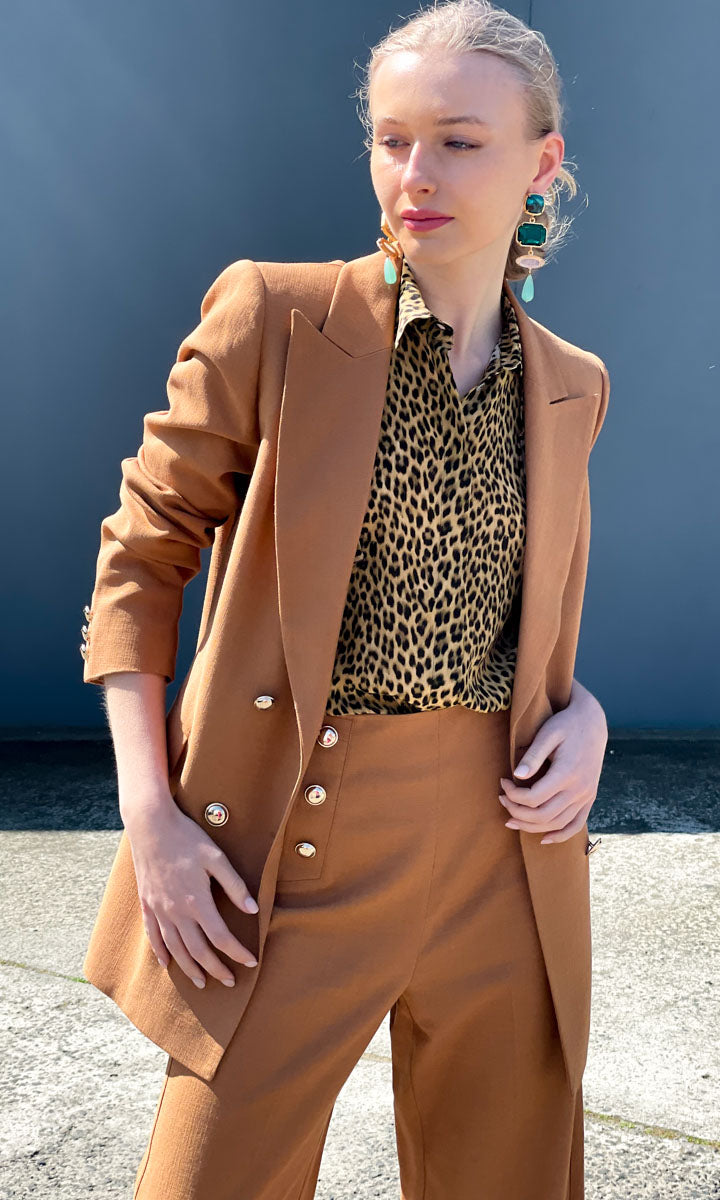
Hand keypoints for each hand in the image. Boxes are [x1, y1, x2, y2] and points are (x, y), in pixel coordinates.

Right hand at [125, 800, 260, 988]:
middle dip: (216, 969)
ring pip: (175, 949)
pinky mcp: (147, 904)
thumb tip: (253, 910)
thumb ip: (235, 886)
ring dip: (189, 969)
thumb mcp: (217, 857)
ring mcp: (159, 909)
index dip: (237, 953)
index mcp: (197, 901)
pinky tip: (166, 964)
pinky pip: (153, 936)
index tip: (251, 961)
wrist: (151, 824)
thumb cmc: (187, 838)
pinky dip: (160, 953)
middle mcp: (176, 911)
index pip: (221, 938)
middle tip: (230, 981)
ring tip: (202, 982)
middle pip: (198, 951)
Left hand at [498, 680, 607, 843]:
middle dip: (517, 812)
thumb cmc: (566, 724)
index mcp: (567, 773)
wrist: (593, 722)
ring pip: (557, 824)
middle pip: (543, 815)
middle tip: (502, 799)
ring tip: (512, 819)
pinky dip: (560, 835)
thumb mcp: (548, 733)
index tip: (502, 782)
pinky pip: (576, 825)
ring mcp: (586, 795)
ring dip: (532, 826)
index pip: (533, 798)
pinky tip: (544, 839)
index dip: (512, 795)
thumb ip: (533, 755)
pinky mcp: (589, 798)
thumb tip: (517, 775)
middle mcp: (579, 789)